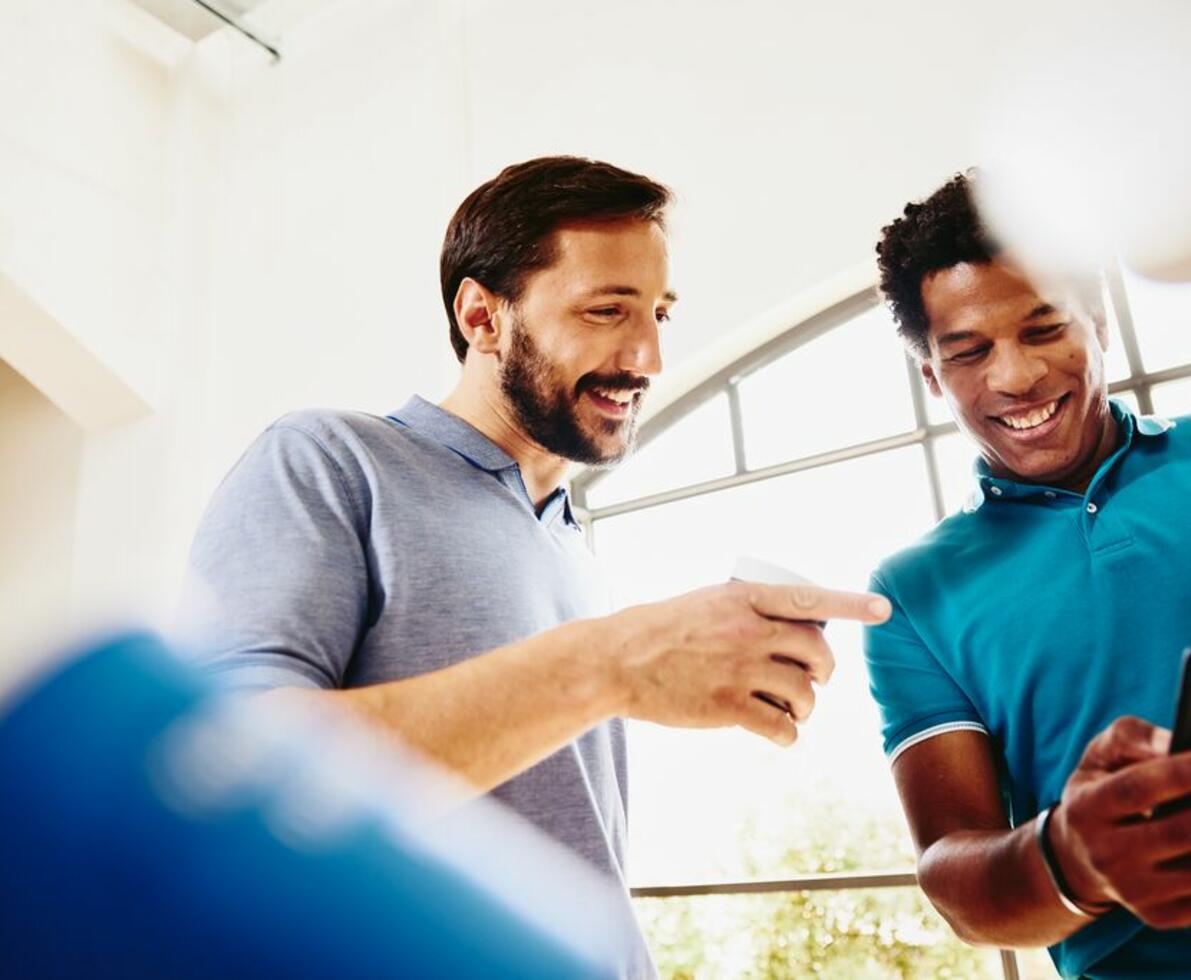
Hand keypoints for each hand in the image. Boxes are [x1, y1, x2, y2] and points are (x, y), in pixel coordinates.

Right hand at [606, 580, 891, 745]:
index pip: (811, 599)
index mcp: (745, 598)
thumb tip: (788, 630)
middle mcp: (750, 630)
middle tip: (816, 679)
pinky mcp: (729, 707)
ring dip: (806, 705)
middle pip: (817, 651)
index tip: (884, 609)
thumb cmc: (659, 630)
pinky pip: (783, 727)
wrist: (618, 660)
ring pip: (805, 693)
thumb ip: (746, 611)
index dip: (852, 604)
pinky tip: (779, 732)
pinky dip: (788, 734)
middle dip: (825, 670)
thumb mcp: (706, 602)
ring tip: (792, 708)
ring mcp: (741, 670)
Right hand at [1050, 716, 1190, 926]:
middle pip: (1178, 833)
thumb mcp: (1099, 757)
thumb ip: (1133, 737)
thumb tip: (1175, 743)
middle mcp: (1104, 855)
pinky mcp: (1157, 915)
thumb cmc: (1098, 791)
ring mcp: (1132, 891)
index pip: (1136, 791)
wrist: (1076, 857)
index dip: (1178, 774)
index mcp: (1085, 809)